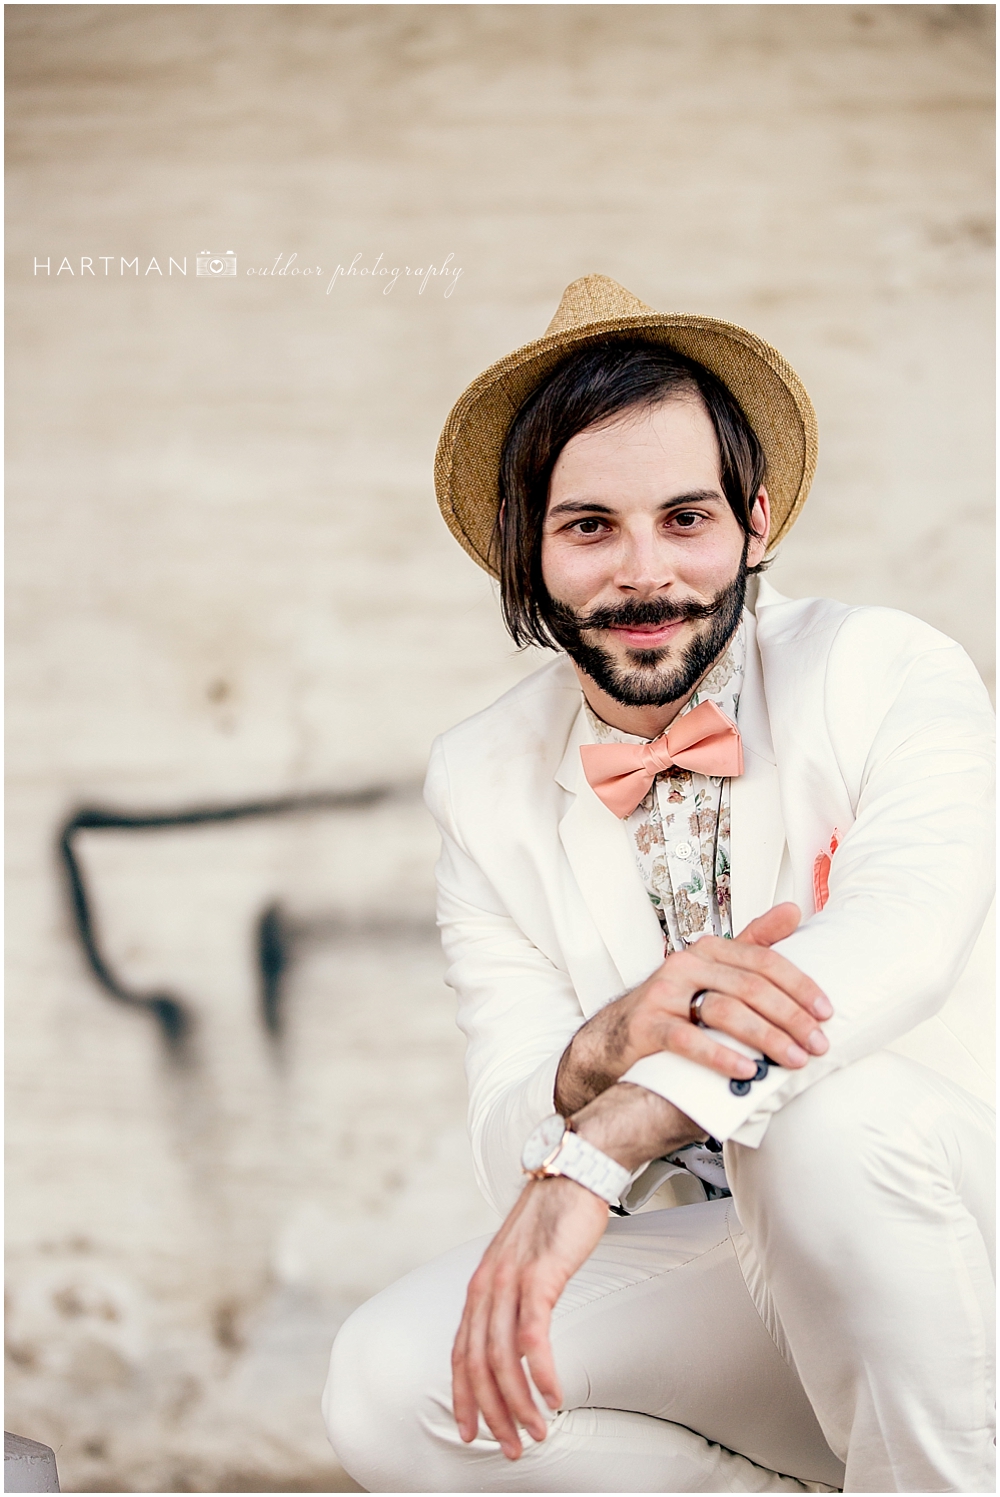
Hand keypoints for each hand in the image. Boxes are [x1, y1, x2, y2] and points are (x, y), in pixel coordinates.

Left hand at [452, 1175, 606, 1459]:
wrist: (574, 1171)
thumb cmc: (553, 1218)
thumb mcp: (522, 1261)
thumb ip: (513, 1296)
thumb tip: (519, 1336)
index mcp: (479, 1287)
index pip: (461, 1354)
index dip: (463, 1398)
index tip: (471, 1433)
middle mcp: (487, 1287)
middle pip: (478, 1366)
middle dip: (492, 1414)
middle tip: (510, 1448)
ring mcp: (511, 1281)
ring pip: (503, 1359)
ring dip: (519, 1404)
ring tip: (537, 1432)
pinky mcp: (540, 1276)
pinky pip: (533, 1337)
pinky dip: (542, 1373)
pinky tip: (553, 1396)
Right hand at [556, 903, 831, 1109]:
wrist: (618, 1033)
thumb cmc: (676, 1003)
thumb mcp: (715, 969)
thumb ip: (754, 941)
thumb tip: (793, 910)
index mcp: (710, 949)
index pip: (764, 960)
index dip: (799, 986)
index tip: (826, 1012)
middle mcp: (687, 964)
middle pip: (750, 986)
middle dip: (790, 1017)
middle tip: (817, 1044)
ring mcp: (665, 993)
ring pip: (725, 1011)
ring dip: (765, 1038)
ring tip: (792, 1060)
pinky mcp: (648, 1024)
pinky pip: (689, 1040)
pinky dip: (721, 1055)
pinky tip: (746, 1071)